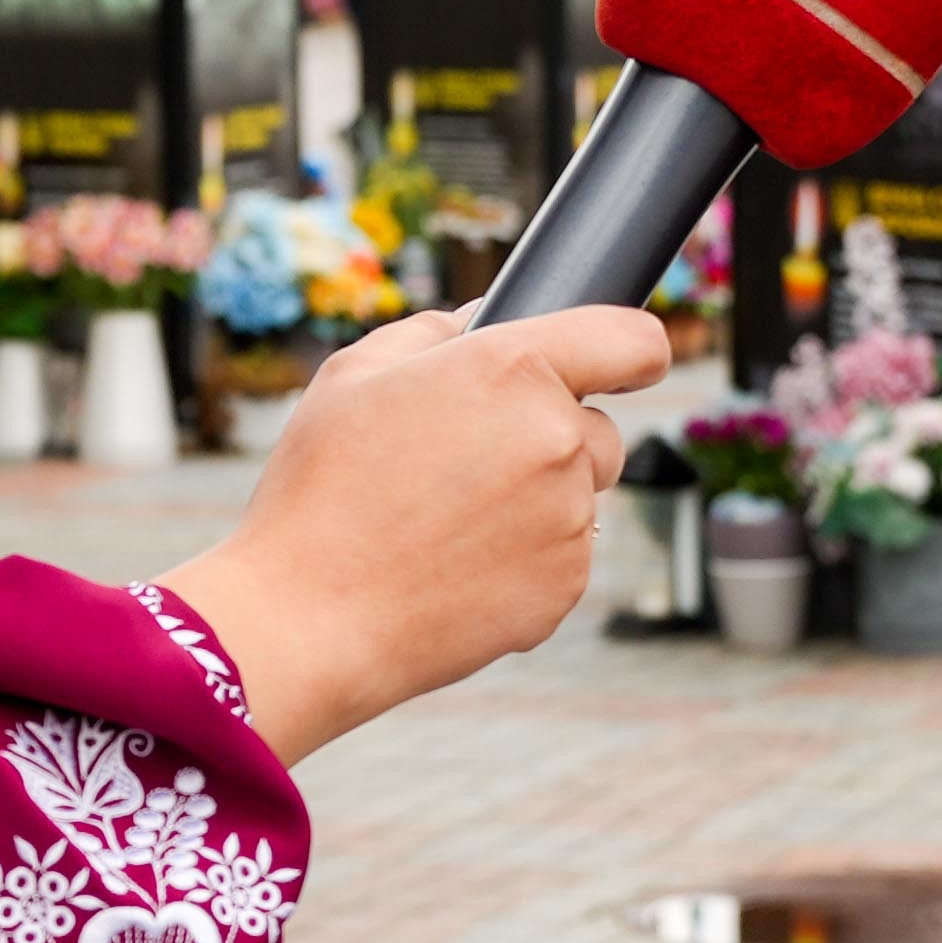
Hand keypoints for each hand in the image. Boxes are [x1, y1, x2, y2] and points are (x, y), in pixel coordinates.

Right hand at [156, 301, 673, 756]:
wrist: (308, 620)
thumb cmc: (320, 491)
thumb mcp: (353, 375)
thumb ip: (434, 333)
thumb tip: (481, 322)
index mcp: (512, 369)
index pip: (633, 340)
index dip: (633, 350)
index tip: (625, 365)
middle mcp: (556, 440)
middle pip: (600, 431)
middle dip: (553, 439)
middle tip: (467, 466)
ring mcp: (569, 520)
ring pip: (579, 498)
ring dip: (534, 503)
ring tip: (443, 524)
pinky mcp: (565, 587)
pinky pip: (562, 559)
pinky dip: (523, 561)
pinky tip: (453, 568)